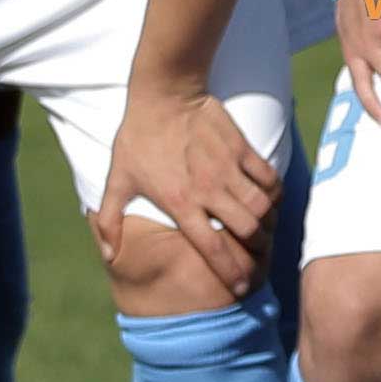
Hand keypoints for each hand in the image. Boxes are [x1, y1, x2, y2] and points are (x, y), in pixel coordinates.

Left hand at [101, 83, 281, 297]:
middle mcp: (207, 189)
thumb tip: (107, 256)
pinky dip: (274, 193)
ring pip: (262, 207)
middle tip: (256, 254)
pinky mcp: (241, 149)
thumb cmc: (138, 138)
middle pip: (248, 230)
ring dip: (267, 222)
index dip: (230, 273)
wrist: (164, 93)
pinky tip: (268, 199)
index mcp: (179, 203)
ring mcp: (227, 168)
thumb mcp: (117, 180)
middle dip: (256, 249)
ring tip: (263, 228)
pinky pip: (269, 178)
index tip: (240, 288)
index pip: (211, 248)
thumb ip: (109, 221)